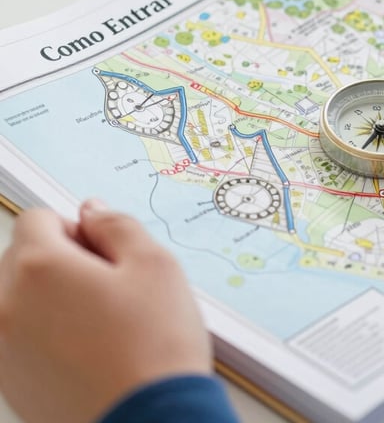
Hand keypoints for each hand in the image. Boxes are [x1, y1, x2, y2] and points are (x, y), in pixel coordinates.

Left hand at [0, 201, 211, 422]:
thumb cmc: (155, 341)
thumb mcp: (154, 265)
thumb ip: (117, 225)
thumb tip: (91, 210)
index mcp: (38, 268)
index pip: (37, 219)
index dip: (76, 227)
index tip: (106, 253)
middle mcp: (5, 306)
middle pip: (21, 258)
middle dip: (60, 260)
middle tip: (110, 287)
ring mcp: (3, 350)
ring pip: (18, 299)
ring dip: (50, 298)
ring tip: (101, 324)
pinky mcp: (10, 385)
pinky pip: (20, 338)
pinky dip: (46, 334)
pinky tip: (89, 353)